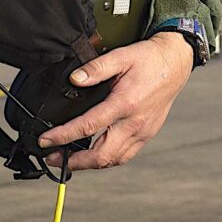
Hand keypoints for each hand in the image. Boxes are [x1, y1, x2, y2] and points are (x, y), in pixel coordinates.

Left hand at [37, 34, 192, 170]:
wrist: (176, 62)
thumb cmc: (149, 59)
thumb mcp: (120, 56)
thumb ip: (95, 68)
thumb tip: (73, 79)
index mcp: (125, 104)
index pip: (88, 127)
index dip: (63, 136)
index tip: (45, 141)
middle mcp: (135, 123)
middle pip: (102, 155)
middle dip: (75, 162)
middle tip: (52, 158)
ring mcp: (143, 131)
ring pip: (114, 160)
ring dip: (90, 164)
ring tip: (68, 160)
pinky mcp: (147, 134)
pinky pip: (125, 155)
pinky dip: (107, 159)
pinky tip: (93, 154)